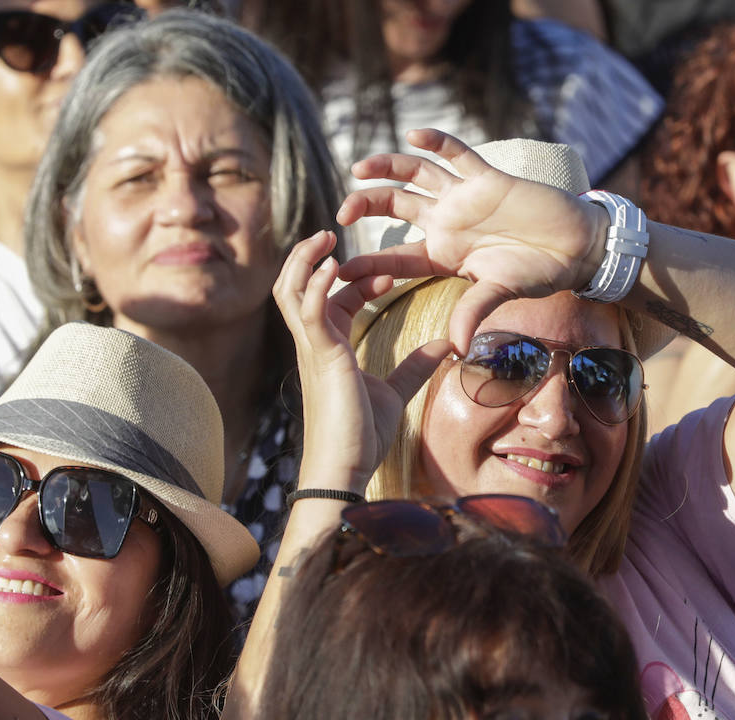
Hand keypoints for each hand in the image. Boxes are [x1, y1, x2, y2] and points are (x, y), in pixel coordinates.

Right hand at [275, 230, 449, 492]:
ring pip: (291, 292)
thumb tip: (443, 346)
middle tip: (332, 232)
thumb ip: (414, 367)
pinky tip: (333, 265)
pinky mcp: (321, 358)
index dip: (359, 283)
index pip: (334, 302)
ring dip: (305, 260)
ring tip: (324, 236)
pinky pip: (309, 312)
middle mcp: (314, 346)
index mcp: (330, 350)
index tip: (390, 275)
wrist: (346, 470)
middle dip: (311, 257)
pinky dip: (317, 285)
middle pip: (297, 287)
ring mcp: (313, 350)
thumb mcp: (394, 393)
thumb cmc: (361, 438)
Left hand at [335, 129, 605, 347]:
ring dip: (388, 168)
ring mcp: (464, 196)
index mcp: (442, 253)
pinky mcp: (487, 176)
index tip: (340, 269)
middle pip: (395, 206)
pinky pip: (458, 153)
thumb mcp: (499, 293)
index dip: (368, 261)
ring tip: (360, 168)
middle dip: (366, 205)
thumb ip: (473, 313)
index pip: (395, 255)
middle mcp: (446, 221)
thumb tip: (457, 348)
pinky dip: (438, 141)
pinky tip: (415, 134)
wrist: (576, 248)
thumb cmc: (538, 274)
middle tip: (342, 212)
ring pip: (416, 174)